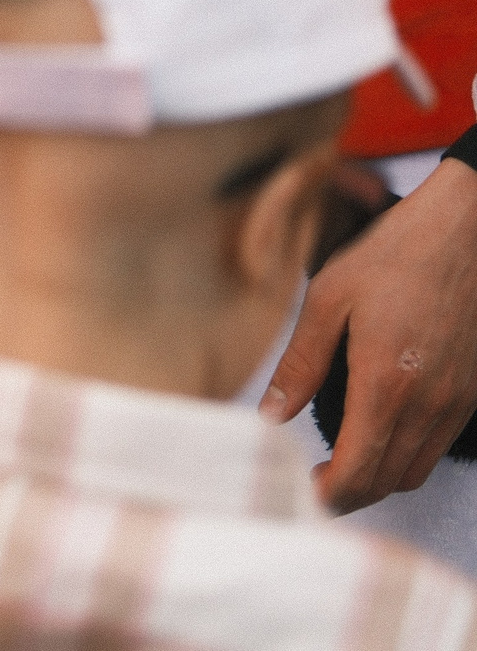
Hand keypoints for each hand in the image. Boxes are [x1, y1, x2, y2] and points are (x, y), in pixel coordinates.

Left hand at [263, 157, 476, 511]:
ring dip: (377, 478)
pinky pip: (436, 445)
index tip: (301, 490)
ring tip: (340, 463)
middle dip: (347, 494)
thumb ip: (299, 363)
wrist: (463, 232)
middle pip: (387, 482)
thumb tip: (269, 414)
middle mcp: (428, 405)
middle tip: (312, 483)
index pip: (358, 472)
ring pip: (415, 469)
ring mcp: (456, 402)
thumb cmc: (393, 256)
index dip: (327, 495)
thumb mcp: (328, 298)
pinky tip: (378, 435)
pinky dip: (405, 456)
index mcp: (386, 386)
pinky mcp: (471, 392)